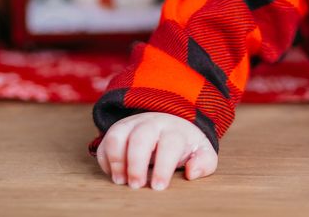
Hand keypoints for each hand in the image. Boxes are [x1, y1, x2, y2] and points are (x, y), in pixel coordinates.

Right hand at [95, 112, 216, 189]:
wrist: (171, 122)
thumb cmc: (185, 144)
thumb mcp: (201, 152)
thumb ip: (204, 163)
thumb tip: (192, 172)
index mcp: (175, 130)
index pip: (170, 144)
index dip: (163, 167)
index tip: (158, 187)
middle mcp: (152, 123)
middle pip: (141, 138)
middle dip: (136, 164)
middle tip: (137, 186)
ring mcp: (132, 125)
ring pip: (117, 135)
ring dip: (116, 160)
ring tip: (120, 181)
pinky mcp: (117, 130)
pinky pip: (105, 143)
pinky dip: (106, 160)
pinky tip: (114, 174)